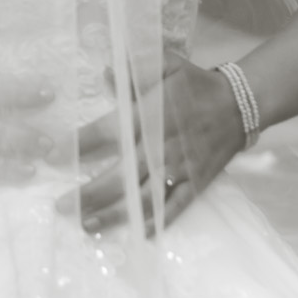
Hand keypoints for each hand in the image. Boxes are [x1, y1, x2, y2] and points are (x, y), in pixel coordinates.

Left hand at [73, 57, 246, 237]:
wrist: (243, 102)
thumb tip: (103, 72)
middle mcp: (160, 146)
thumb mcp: (167, 64)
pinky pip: (175, 206)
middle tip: (62, 207)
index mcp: (149, 115)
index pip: (106, 132)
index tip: (54, 156)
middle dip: (89, 193)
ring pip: (142, 197)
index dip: (79, 145)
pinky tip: (138, 234)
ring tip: (88, 226)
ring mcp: (179, 167)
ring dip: (114, 214)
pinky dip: (158, 222)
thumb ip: (135, 68)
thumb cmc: (198, 84)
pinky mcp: (196, 182)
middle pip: (119, 175)